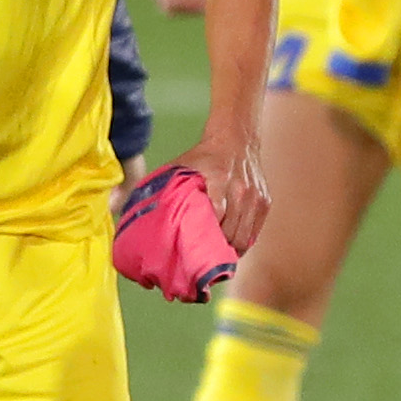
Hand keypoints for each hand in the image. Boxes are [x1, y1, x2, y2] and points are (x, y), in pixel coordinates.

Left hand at [181, 122, 270, 255]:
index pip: (217, 218)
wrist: (236, 138)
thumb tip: (135, 211)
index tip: (192, 253)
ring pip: (245, 237)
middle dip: (217, 251)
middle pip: (231, 233)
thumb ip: (168, 188)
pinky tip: (230, 248)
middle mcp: (242, 190)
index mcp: (220, 179)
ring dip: (230, 250)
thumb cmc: (204, 156)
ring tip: (215, 258)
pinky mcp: (265, 203)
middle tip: (201, 262)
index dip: (205, 239)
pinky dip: (243, 242)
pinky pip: (254, 232)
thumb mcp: (184, 167)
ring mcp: (256, 198)